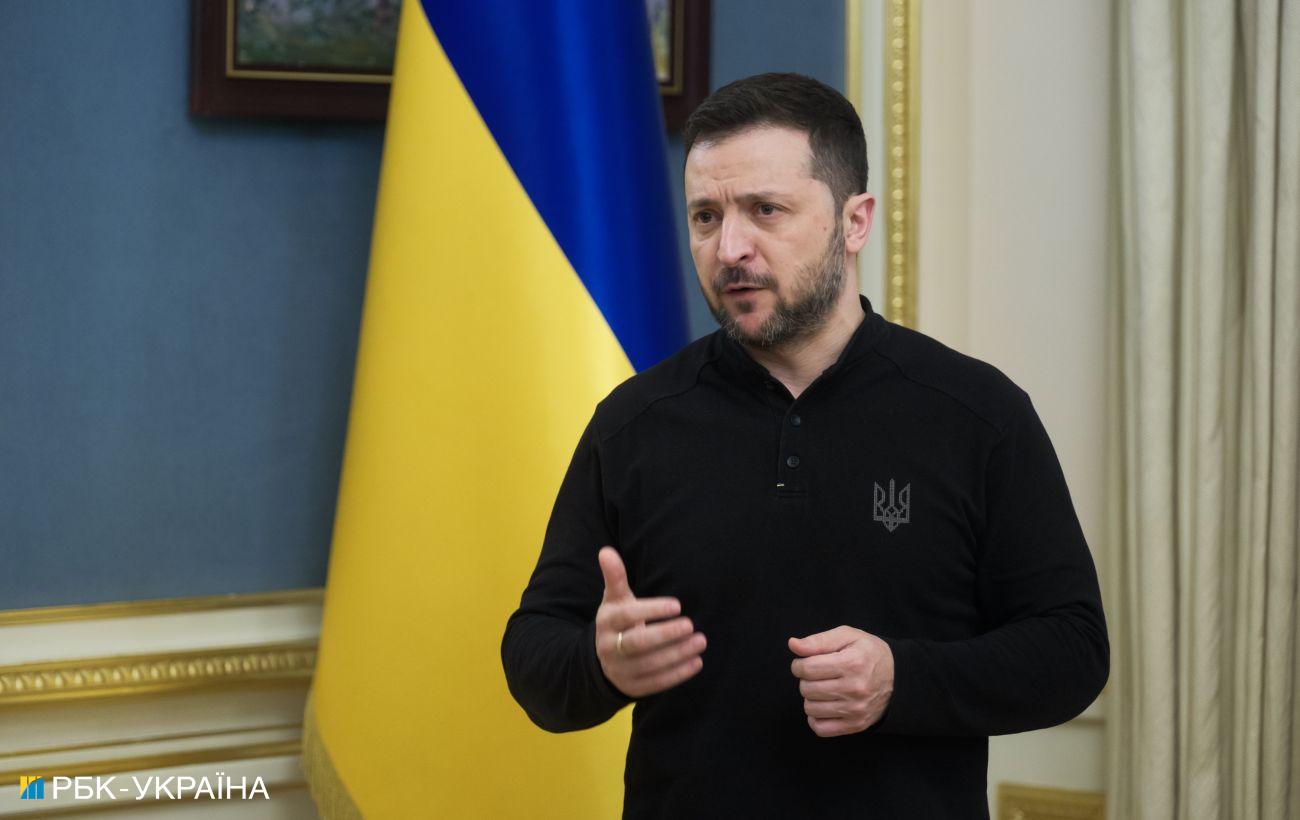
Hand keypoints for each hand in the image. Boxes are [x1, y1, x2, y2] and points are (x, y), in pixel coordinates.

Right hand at [595, 546, 705, 697]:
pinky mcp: (633, 687)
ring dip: (678, 654)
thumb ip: (615, 577)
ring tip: (701, 641)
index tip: (678, 605)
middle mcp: (610, 647)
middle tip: (691, 625)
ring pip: (650, 665)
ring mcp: (620, 670)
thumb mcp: (615, 600)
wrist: (603, 659)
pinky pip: (656, 683)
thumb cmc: (618, 621)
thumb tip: (606, 551)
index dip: (652, 610)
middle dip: (666, 635)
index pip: (628, 616)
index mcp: (607, 622)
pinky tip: (697, 662)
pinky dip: (678, 674)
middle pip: (638, 643)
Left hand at [789, 626, 893, 736]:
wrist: (898, 678)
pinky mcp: (855, 725)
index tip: (805, 663)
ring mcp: (856, 710)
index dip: (799, 664)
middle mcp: (855, 689)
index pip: (807, 668)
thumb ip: (818, 640)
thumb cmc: (868, 653)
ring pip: (810, 708)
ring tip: (824, 688)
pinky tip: (825, 705)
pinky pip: (820, 728)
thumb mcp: (847, 636)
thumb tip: (793, 645)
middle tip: (818, 675)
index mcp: (852, 663)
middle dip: (806, 680)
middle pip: (806, 689)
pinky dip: (816, 717)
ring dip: (811, 697)